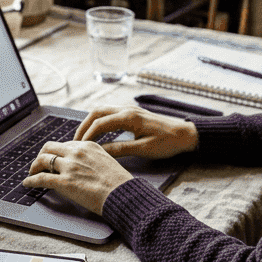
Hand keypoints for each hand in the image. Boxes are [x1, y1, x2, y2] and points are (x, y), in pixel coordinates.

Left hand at [22, 141, 131, 215]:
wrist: (122, 194)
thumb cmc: (119, 182)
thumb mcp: (106, 161)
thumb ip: (91, 159)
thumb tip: (81, 167)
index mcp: (88, 145)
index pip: (65, 144)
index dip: (56, 152)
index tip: (53, 158)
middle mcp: (77, 152)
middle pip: (49, 147)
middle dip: (41, 155)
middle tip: (39, 163)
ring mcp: (69, 166)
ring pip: (42, 160)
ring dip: (34, 167)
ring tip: (32, 173)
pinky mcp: (64, 181)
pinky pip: (41, 178)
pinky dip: (31, 181)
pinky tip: (28, 183)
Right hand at [74, 106, 198, 159]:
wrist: (186, 134)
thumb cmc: (168, 142)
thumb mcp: (144, 149)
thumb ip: (120, 149)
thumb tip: (100, 153)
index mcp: (129, 117)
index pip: (100, 123)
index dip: (87, 136)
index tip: (79, 148)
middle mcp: (127, 109)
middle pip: (96, 112)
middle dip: (83, 126)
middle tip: (75, 142)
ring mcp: (130, 109)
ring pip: (102, 111)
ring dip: (90, 122)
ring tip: (82, 138)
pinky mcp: (133, 113)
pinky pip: (110, 113)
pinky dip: (99, 121)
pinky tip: (97, 133)